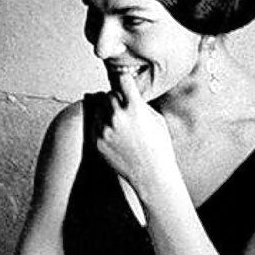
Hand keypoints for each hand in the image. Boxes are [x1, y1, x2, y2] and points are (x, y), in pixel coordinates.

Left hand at [93, 71, 181, 201]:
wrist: (152, 175)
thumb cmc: (159, 146)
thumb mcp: (155, 118)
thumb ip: (138, 102)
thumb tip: (124, 88)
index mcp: (134, 108)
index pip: (122, 79)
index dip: (125, 81)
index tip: (126, 84)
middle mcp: (117, 117)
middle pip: (109, 94)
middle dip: (117, 99)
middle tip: (125, 109)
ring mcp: (104, 130)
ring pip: (99, 108)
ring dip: (107, 111)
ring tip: (120, 123)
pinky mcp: (96, 141)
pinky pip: (94, 124)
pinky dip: (102, 125)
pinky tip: (115, 134)